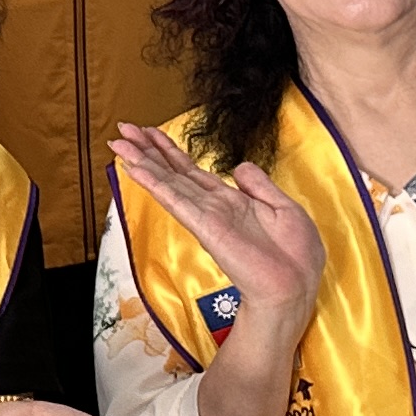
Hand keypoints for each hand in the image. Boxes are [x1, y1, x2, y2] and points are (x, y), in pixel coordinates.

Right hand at [111, 123, 325, 328]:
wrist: (294, 287)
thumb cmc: (295, 255)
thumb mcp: (284, 208)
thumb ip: (259, 185)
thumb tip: (238, 166)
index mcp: (232, 201)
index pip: (193, 171)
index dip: (170, 151)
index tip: (150, 133)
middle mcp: (213, 206)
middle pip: (173, 172)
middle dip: (148, 150)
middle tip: (123, 129)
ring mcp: (206, 216)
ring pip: (169, 182)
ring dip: (143, 161)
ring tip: (120, 142)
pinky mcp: (205, 227)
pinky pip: (176, 200)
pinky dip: (155, 183)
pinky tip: (136, 170)